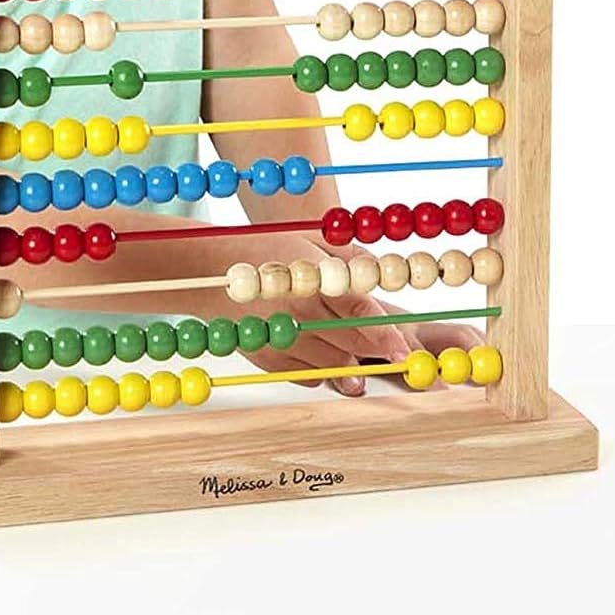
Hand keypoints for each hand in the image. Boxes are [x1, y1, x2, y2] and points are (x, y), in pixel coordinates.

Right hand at [226, 238, 485, 397]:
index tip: (406, 349)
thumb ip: (349, 257)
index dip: (386, 333)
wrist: (208, 271)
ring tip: (363, 356)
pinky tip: (324, 351)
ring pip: (334, 366)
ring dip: (354, 363)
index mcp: (312, 281)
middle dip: (381, 353)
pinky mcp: (268, 360)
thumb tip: (383, 273)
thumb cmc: (264, 249)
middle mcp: (298, 315)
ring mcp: (282, 341)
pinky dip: (324, 369)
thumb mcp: (309, 239)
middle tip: (403, 359)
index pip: (359, 310)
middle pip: (352, 344)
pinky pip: (309, 375)